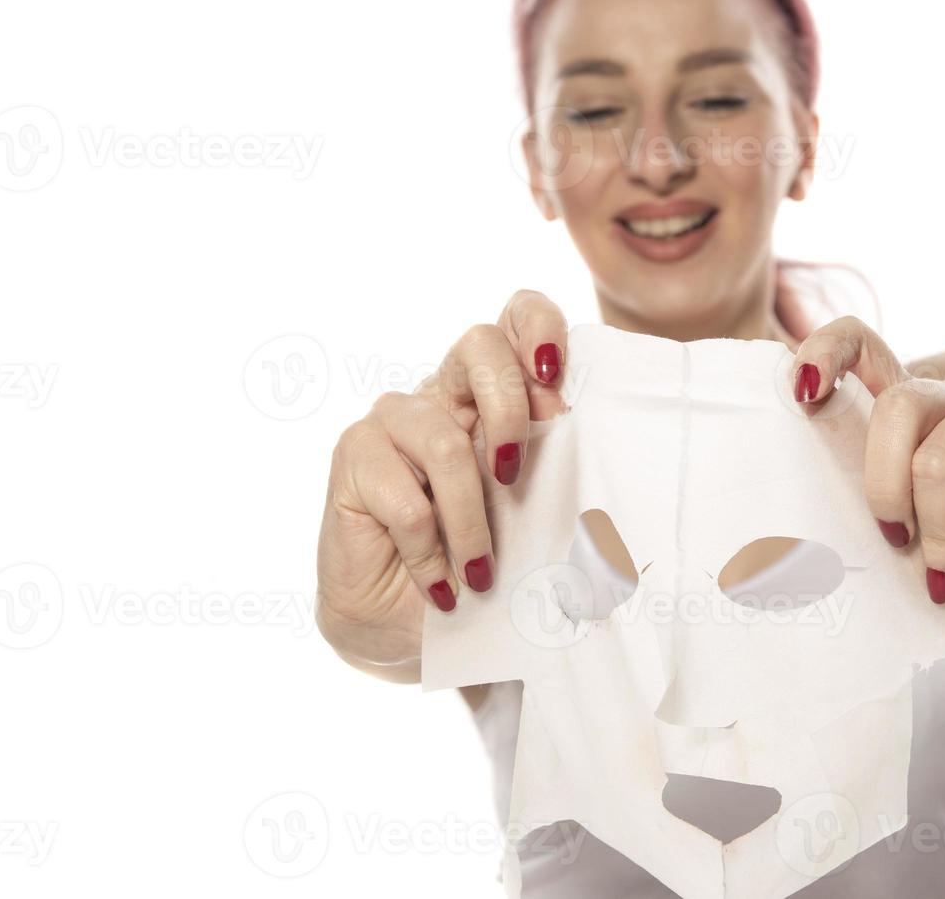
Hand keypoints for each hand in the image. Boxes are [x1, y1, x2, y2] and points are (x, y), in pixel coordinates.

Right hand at [315, 290, 569, 675]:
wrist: (400, 625)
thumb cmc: (474, 566)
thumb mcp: (527, 519)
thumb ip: (552, 477)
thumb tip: (591, 465)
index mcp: (492, 393)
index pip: (517, 319)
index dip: (539, 328)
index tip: (556, 383)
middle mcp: (441, 392)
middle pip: (479, 345)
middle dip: (511, 409)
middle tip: (514, 478)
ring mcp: (392, 419)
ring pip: (446, 443)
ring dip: (471, 522)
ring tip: (481, 574)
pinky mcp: (353, 455)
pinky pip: (407, 501)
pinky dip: (432, 554)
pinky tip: (440, 587)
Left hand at [790, 317, 944, 652]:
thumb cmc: (944, 565)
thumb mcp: (886, 526)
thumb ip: (848, 493)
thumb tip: (784, 508)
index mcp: (906, 409)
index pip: (861, 345)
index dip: (828, 351)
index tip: (802, 393)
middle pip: (897, 406)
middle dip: (885, 489)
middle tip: (897, 541)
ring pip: (934, 465)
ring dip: (935, 539)